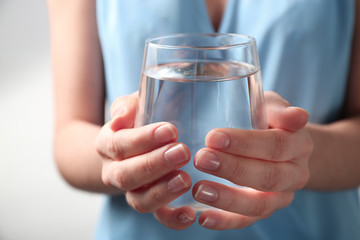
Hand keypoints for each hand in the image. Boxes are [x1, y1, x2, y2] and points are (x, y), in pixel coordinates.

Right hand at [95, 92, 195, 228]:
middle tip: (182, 152)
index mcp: (107, 145)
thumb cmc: (138, 121)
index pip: (119, 144)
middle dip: (154, 165)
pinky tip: (190, 213)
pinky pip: (158, 218)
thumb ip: (127, 105)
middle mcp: (114, 172)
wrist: (130, 147)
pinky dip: (173, 220)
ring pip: (139, 201)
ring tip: (186, 179)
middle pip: (126, 175)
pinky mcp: (149, 204)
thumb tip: (123, 114)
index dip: (142, 139)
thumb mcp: (132, 106)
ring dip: (162, 192)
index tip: (170, 130)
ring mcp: (131, 191)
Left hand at [189, 91, 312, 229]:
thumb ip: (280, 111)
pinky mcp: (264, 210)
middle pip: (268, 176)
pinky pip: (247, 220)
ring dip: (228, 199)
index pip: (276, 145)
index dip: (245, 143)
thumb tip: (298, 116)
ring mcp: (281, 196)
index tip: (213, 137)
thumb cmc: (270, 122)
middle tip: (202, 159)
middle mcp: (295, 174)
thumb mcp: (274, 108)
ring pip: (259, 205)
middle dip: (232, 169)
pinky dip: (226, 222)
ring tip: (199, 189)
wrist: (284, 147)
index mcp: (299, 145)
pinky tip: (204, 217)